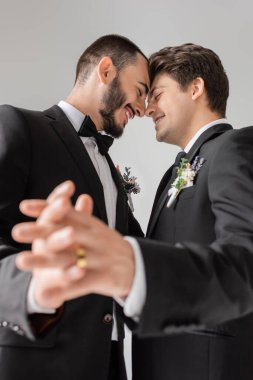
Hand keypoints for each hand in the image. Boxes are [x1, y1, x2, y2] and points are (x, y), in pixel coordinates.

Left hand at [12, 181, 134, 307]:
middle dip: (39, 232)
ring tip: (21, 260)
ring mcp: (99, 257)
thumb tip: (71, 195)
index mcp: (91, 225)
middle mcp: (94, 238)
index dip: (46, 208)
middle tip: (17, 231)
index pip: (67, 213)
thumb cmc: (110, 246)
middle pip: (64, 233)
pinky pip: (80, 283)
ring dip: (43, 260)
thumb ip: (81, 215)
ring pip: (67, 258)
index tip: (25, 206)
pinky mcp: (103, 276)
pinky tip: (45, 290)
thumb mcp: (98, 228)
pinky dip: (63, 287)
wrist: (137, 265)